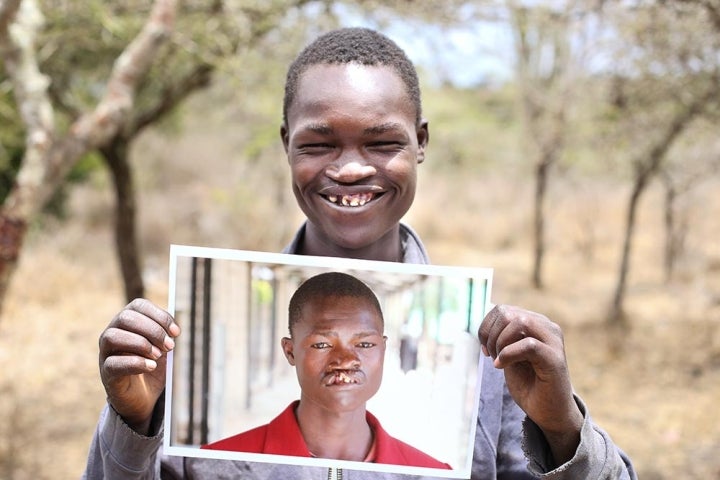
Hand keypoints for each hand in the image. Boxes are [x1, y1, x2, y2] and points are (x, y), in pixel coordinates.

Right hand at [98, 299, 179, 434]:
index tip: (176, 332)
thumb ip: (167, 333)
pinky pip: (113, 363)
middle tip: (170, 346)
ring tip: (159, 355)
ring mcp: (106, 353)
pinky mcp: (106, 373)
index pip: (138, 305)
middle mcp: (112, 333)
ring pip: (113, 336)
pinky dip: (136, 362)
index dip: (160, 315)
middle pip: (125, 318)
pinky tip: (152, 366)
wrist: (143, 397)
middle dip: (153, 330)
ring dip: (141, 343)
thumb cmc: (153, 366)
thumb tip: (174, 329)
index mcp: (127, 322)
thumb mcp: (163, 346)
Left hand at [479, 304, 582, 465]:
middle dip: (491, 335)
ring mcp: (554, 341)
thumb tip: (486, 327)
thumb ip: (501, 338)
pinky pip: (528, 344)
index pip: (502, 310)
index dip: (486, 327)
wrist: (550, 413)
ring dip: (500, 343)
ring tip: (498, 361)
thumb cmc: (529, 385)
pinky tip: (500, 366)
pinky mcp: (555, 359)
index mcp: (535, 323)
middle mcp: (547, 327)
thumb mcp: (509, 356)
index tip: (485, 349)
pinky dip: (508, 354)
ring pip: (519, 322)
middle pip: (507, 313)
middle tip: (491, 356)